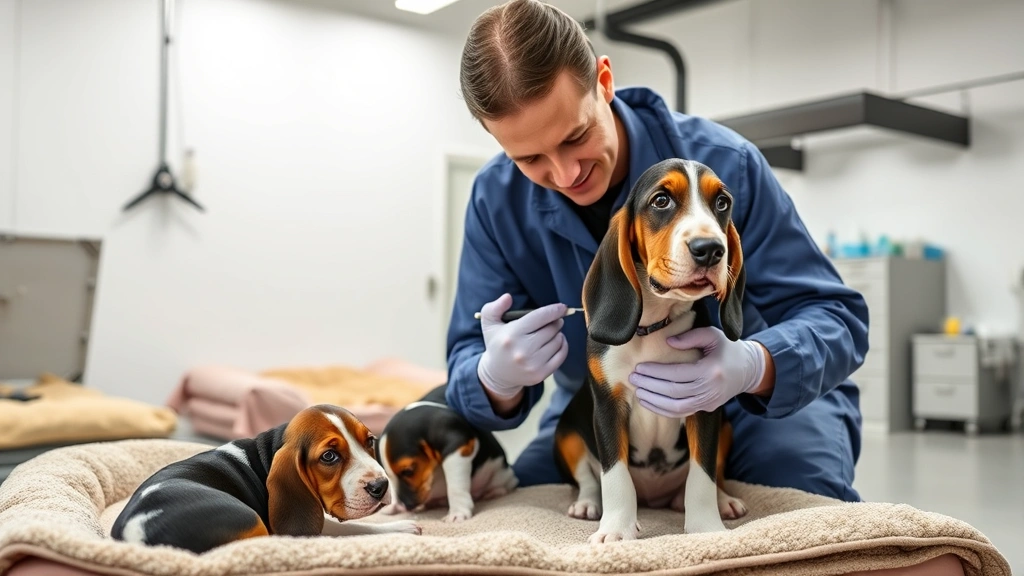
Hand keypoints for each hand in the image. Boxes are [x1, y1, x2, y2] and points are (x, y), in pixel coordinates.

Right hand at [477, 293, 569, 398]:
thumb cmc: (496, 343)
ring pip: (558, 341)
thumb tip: (508, 297)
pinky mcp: (541, 374)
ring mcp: (533, 364)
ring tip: (551, 332)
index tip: (562, 307)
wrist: (497, 374)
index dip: (554, 310)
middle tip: (554, 321)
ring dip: (558, 333)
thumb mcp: (489, 323)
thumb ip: (495, 307)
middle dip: (556, 322)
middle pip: (552, 328)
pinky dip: (562, 345)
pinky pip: (561, 355)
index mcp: (512, 334)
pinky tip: (556, 342)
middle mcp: (523, 350)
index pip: (540, 317)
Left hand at [629, 326, 765, 417]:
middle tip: (632, 378)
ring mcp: (708, 402)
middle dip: (650, 386)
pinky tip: (648, 402)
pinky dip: (662, 410)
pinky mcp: (706, 408)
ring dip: (653, 401)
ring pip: (676, 407)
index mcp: (711, 370)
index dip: (656, 372)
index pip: (677, 374)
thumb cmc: (727, 349)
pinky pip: (681, 413)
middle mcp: (710, 390)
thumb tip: (667, 342)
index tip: (639, 367)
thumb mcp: (713, 335)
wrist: (748, 370)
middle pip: (674, 392)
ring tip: (637, 390)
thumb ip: (691, 336)